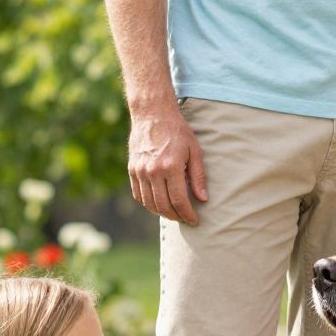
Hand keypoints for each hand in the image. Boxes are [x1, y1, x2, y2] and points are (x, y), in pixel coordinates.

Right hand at [127, 101, 207, 223]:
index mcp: (170, 167)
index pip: (179, 200)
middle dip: (176, 216)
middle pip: (163, 205)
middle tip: (185, 219)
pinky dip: (148, 204)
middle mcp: (153, 171)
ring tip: (174, 214)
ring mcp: (140, 171)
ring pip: (149, 203)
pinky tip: (159, 204)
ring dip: (162, 213)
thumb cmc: (177, 131)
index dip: (187, 214)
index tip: (195, 220)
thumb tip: (202, 199)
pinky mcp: (132, 170)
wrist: (152, 114)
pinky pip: (139, 195)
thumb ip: (198, 177)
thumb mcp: (194, 151)